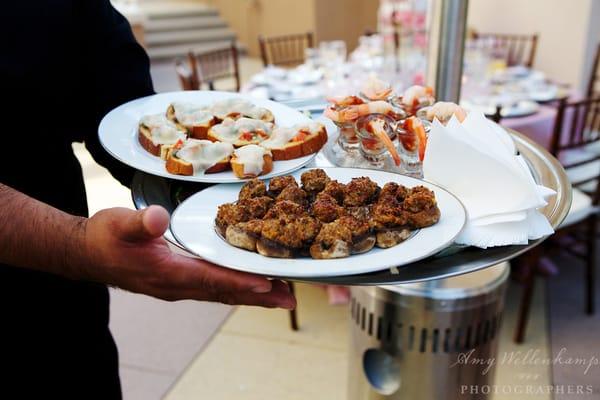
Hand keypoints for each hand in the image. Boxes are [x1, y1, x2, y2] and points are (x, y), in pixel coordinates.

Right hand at [82, 205, 295, 308]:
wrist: (86, 254)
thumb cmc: (103, 238)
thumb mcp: (118, 224)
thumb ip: (139, 223)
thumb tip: (158, 218)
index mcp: (166, 273)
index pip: (210, 279)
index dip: (239, 281)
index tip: (266, 284)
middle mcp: (176, 286)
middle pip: (224, 292)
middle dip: (258, 296)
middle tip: (289, 299)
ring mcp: (178, 287)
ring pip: (222, 293)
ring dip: (252, 295)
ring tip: (281, 296)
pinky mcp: (179, 282)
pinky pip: (214, 288)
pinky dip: (237, 288)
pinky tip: (252, 286)